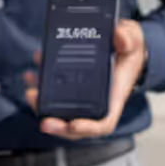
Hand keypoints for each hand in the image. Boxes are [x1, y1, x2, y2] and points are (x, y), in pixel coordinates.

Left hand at [25, 18, 146, 139]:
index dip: (88, 128)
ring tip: (31, 93)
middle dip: (58, 126)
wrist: (124, 47)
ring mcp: (82, 97)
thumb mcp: (133, 39)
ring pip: (60, 112)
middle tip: (43, 120)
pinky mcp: (71, 87)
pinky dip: (40, 90)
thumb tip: (119, 37)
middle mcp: (97, 102)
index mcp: (114, 97)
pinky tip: (32, 75)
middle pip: (75, 125)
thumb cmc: (129, 50)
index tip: (73, 124)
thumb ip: (128, 38)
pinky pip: (54, 95)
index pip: (103, 123)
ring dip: (42, 107)